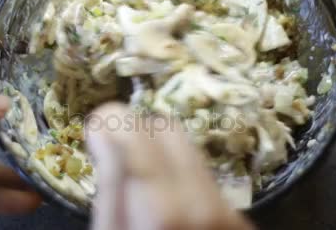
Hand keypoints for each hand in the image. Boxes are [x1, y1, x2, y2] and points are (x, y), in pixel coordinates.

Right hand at [86, 102, 253, 229]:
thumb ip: (111, 186)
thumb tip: (103, 130)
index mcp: (164, 208)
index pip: (137, 132)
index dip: (111, 118)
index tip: (96, 124)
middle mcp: (205, 200)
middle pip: (169, 129)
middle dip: (137, 130)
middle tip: (117, 151)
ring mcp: (229, 208)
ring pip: (190, 149)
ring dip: (160, 150)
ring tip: (141, 175)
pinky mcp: (239, 216)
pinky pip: (205, 175)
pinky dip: (180, 174)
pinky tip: (168, 196)